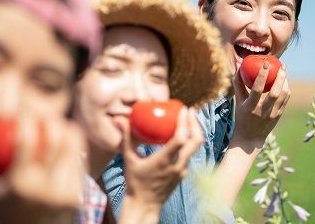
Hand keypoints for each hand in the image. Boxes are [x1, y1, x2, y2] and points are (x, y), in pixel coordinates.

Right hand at [0, 114, 85, 223]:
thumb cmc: (2, 209)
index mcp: (21, 184)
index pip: (26, 142)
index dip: (27, 120)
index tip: (23, 112)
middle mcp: (45, 188)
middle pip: (56, 141)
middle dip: (51, 119)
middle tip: (45, 113)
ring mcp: (65, 191)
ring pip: (73, 149)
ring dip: (67, 129)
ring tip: (59, 121)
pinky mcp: (78, 194)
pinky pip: (78, 162)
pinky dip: (74, 147)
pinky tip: (68, 136)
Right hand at [118, 107, 203, 222]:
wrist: (144, 205)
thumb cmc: (135, 183)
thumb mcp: (129, 159)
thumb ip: (126, 138)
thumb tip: (119, 120)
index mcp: (164, 161)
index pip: (180, 138)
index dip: (184, 122)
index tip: (183, 110)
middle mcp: (177, 165)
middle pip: (196, 141)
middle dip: (195, 124)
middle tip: (189, 111)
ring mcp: (182, 170)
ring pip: (195, 148)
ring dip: (193, 132)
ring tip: (187, 120)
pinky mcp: (183, 174)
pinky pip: (189, 155)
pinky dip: (188, 143)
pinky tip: (180, 137)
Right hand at [232, 62, 290, 148]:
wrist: (250, 138)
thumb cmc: (242, 117)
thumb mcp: (238, 102)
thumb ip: (238, 84)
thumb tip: (238, 67)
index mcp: (250, 107)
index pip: (257, 89)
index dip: (262, 75)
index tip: (266, 63)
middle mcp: (263, 111)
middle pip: (275, 92)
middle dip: (280, 77)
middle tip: (282, 65)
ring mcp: (273, 114)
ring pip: (283, 95)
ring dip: (285, 81)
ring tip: (284, 71)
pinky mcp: (279, 115)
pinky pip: (285, 99)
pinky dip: (286, 89)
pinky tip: (284, 82)